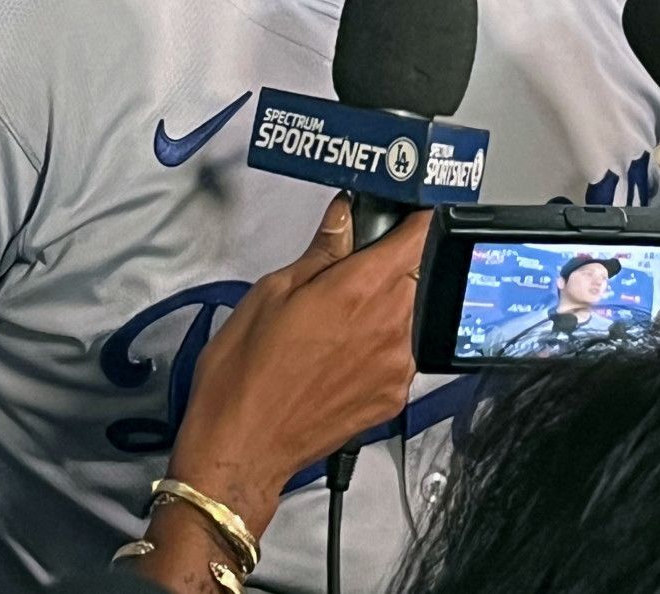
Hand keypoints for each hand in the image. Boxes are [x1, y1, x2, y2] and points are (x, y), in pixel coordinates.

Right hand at [164, 194, 429, 537]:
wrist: (241, 447)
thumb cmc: (245, 371)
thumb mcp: (272, 291)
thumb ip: (321, 250)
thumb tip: (345, 216)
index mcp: (360, 290)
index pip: (418, 236)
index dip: (417, 219)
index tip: (409, 213)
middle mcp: (390, 326)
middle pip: (414, 274)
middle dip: (389, 266)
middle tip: (347, 273)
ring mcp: (397, 366)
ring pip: (409, 314)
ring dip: (385, 307)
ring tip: (336, 322)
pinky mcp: (393, 398)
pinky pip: (402, 354)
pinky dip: (382, 345)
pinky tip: (342, 353)